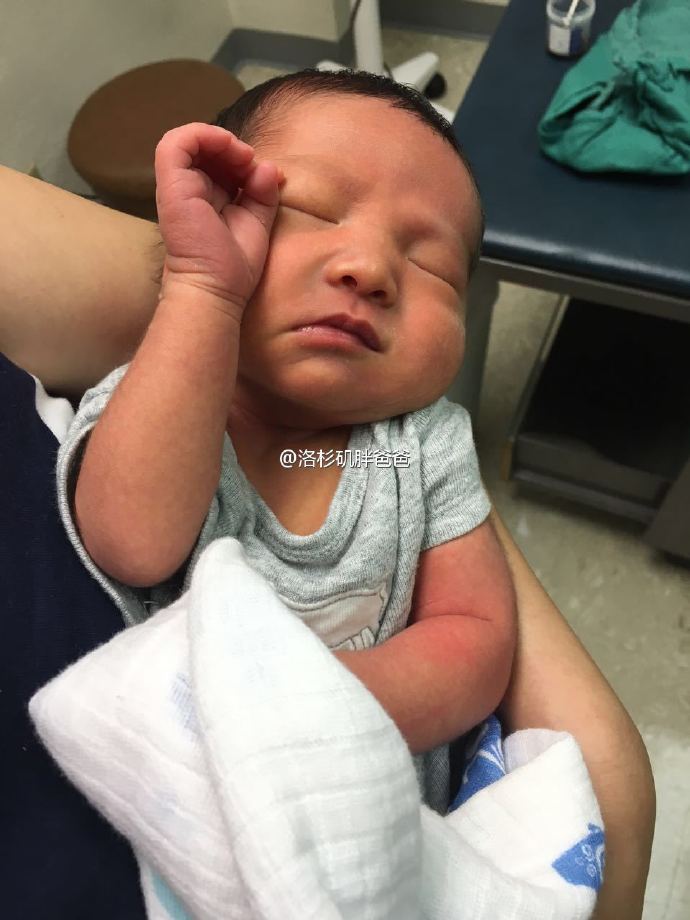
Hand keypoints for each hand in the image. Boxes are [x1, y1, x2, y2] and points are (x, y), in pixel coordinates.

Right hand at [154, 122, 283, 314]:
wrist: (215, 288)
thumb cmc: (233, 267)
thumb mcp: (257, 223)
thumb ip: (263, 194)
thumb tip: (269, 166)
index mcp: (209, 200)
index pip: (222, 164)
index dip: (244, 160)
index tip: (265, 175)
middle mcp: (190, 190)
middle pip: (209, 150)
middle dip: (235, 149)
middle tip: (253, 164)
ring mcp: (178, 186)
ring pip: (191, 140)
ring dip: (221, 140)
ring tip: (243, 156)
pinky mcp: (171, 185)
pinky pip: (176, 142)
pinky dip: (203, 134)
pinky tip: (228, 146)